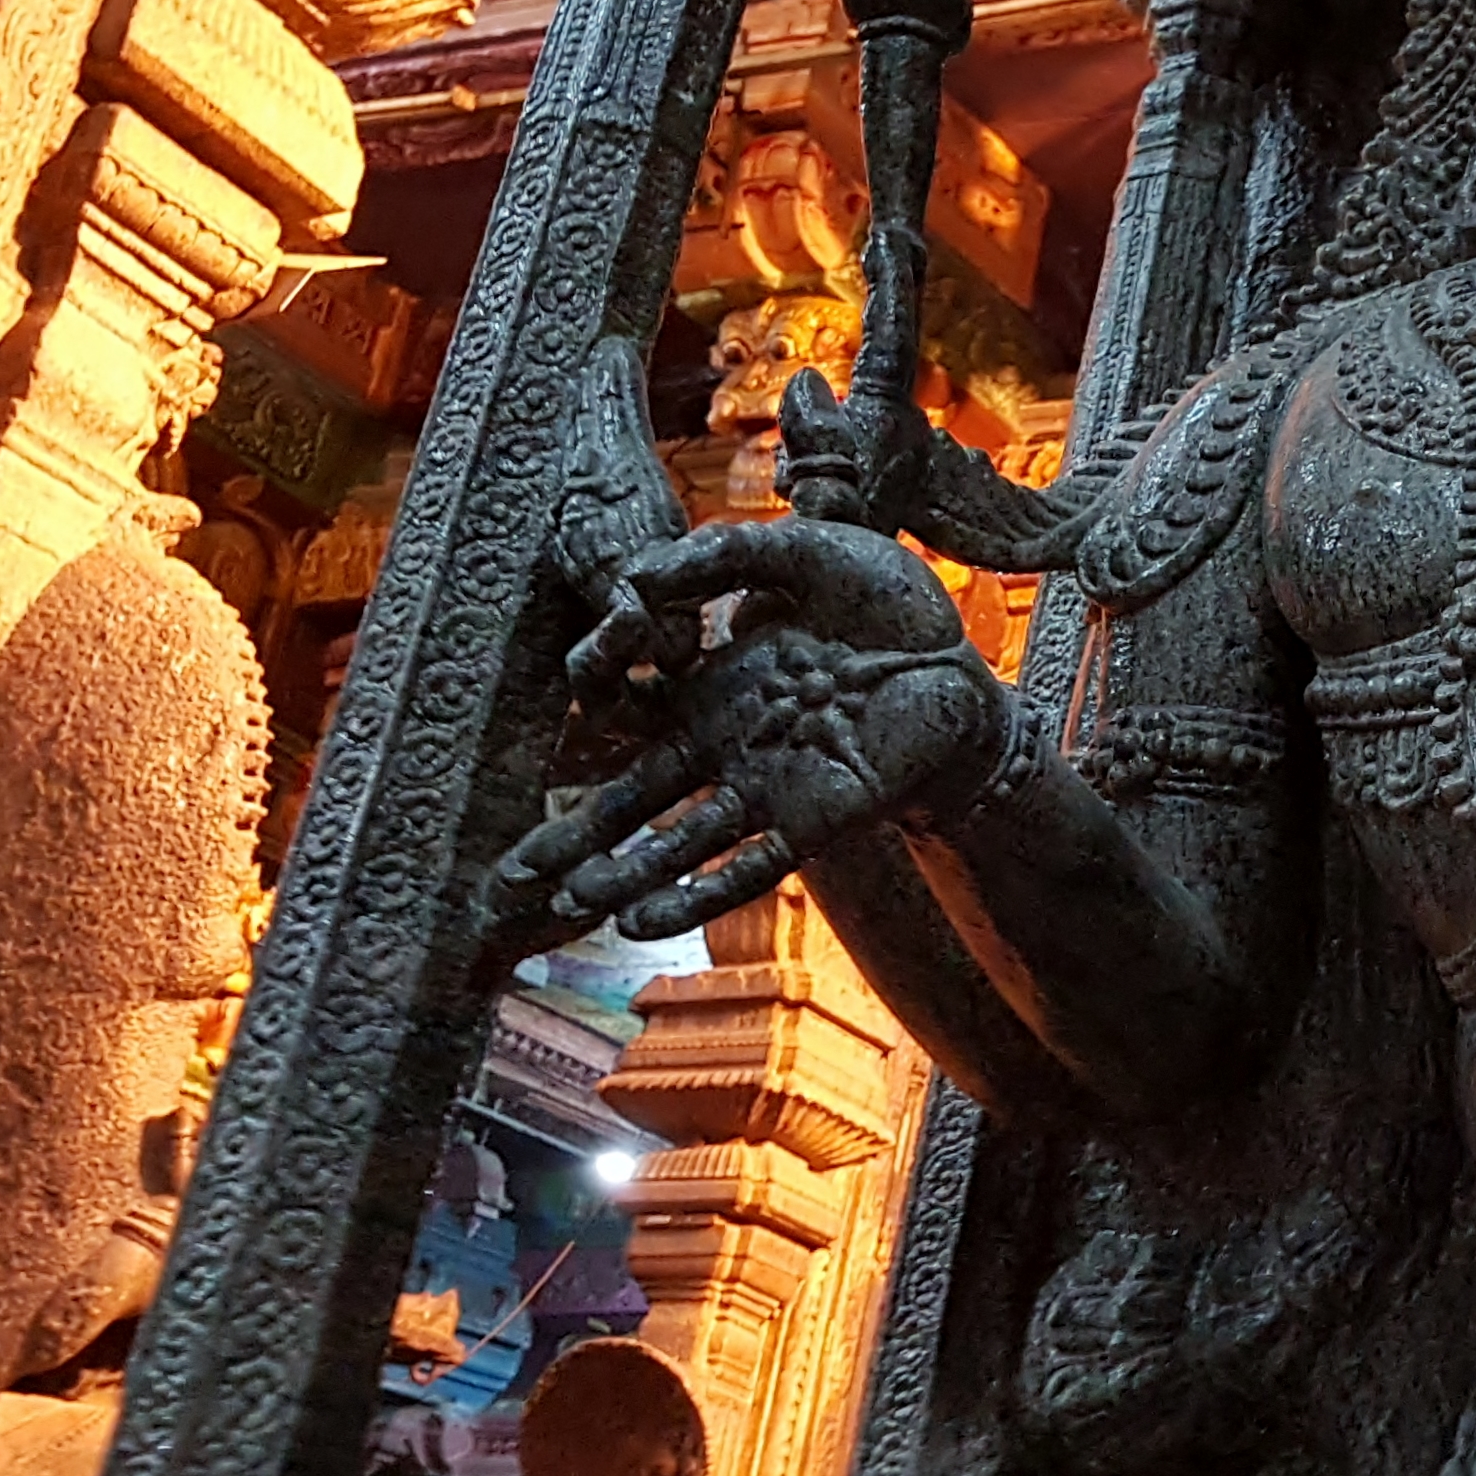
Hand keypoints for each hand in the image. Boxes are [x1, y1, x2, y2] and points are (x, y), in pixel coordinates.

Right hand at [505, 518, 1012, 940]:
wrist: (964, 654)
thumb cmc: (887, 605)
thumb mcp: (801, 554)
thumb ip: (723, 556)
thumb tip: (636, 574)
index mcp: (719, 691)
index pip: (631, 727)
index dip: (585, 739)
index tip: (541, 740)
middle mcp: (734, 747)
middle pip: (638, 804)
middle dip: (575, 840)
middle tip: (510, 877)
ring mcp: (772, 786)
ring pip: (681, 844)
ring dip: (625, 875)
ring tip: (564, 902)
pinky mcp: (818, 816)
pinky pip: (747, 866)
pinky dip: (695, 893)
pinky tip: (641, 921)